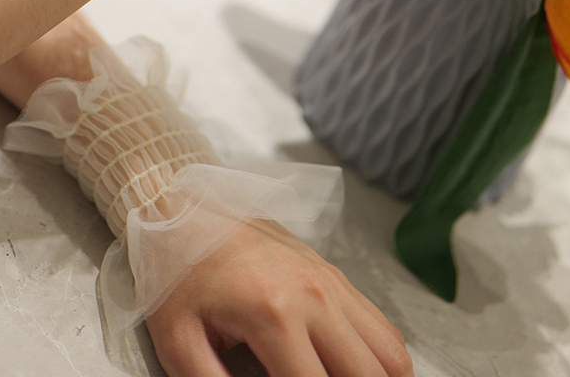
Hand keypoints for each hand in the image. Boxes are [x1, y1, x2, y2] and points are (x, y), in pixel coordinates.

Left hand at [145, 219, 412, 376]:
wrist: (184, 209)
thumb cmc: (178, 269)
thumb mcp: (179, 341)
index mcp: (274, 316)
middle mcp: (314, 295)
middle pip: (370, 375)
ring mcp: (329, 280)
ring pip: (391, 353)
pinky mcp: (332, 271)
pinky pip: (381, 324)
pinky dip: (380, 357)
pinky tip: (352, 368)